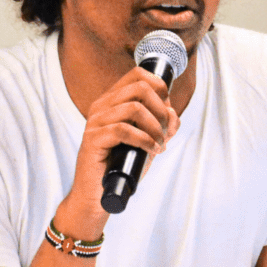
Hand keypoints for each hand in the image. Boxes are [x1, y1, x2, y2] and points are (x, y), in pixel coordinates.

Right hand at [56, 67, 179, 234]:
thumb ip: (161, 125)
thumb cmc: (122, 164)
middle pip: (140, 87)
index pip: (138, 74)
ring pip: (134, 108)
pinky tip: (150, 150)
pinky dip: (144, 140)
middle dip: (161, 109)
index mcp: (112, 100)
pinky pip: (124, 130)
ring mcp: (95, 121)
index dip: (160, 87)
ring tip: (158, 144)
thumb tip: (173, 115)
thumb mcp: (148, 139)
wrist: (99, 193)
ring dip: (154, 127)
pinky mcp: (93, 139)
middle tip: (165, 131)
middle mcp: (102, 105)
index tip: (167, 109)